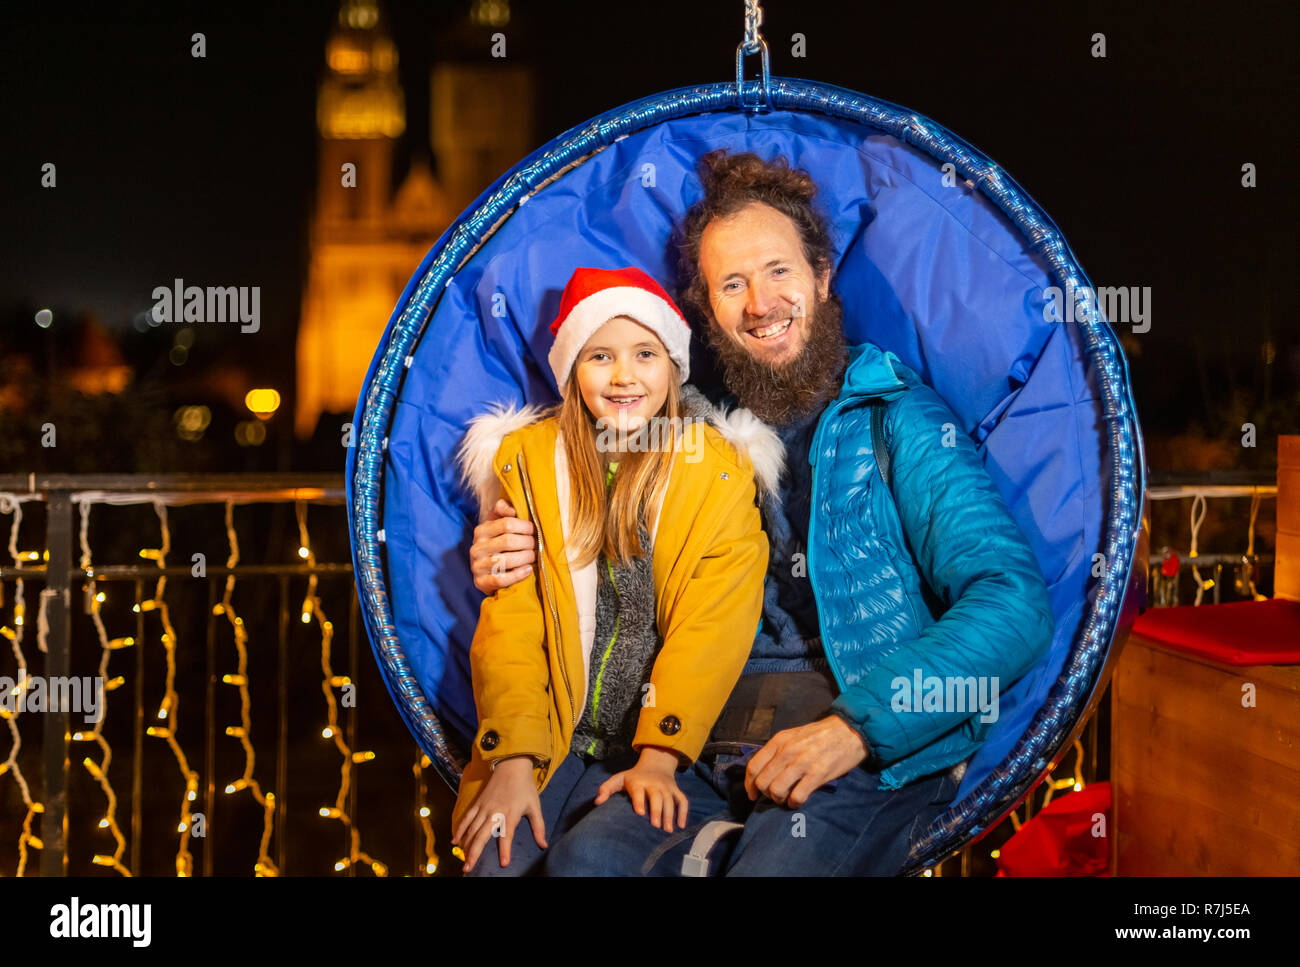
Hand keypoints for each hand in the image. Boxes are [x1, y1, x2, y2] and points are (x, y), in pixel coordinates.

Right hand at [452, 756, 545, 871]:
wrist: (511, 765)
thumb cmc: (525, 788)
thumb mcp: (535, 807)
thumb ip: (538, 827)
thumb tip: (544, 846)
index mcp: (510, 814)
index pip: (507, 835)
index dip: (505, 850)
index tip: (503, 864)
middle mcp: (494, 812)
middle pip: (481, 835)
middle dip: (474, 853)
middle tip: (468, 868)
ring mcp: (484, 807)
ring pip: (472, 829)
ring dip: (466, 846)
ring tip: (463, 861)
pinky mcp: (477, 803)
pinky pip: (466, 818)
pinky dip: (460, 830)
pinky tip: (455, 842)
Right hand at [470, 499, 535, 593]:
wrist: (487, 571)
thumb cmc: (498, 543)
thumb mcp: (498, 524)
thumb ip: (504, 511)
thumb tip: (512, 509)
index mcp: (481, 531)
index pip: (507, 524)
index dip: (525, 526)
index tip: (534, 530)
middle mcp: (476, 548)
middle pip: (508, 541)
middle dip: (528, 543)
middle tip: (537, 544)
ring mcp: (477, 566)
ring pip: (506, 560)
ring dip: (526, 558)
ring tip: (534, 556)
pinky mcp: (480, 582)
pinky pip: (501, 579)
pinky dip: (518, 575)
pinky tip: (528, 570)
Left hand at [594, 746, 687, 832]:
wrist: (655, 764)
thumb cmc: (633, 777)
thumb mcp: (618, 779)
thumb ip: (606, 789)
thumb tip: (597, 802)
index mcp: (638, 781)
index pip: (638, 790)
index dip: (639, 800)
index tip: (640, 813)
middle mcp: (654, 783)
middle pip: (657, 796)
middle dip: (657, 811)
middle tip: (656, 826)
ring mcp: (666, 787)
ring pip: (670, 800)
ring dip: (670, 815)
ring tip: (667, 830)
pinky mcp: (675, 790)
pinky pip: (682, 800)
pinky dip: (684, 812)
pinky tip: (681, 825)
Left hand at [744, 715, 869, 808]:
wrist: (849, 730)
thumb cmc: (820, 735)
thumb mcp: (793, 735)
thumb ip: (778, 750)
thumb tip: (764, 771)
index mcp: (779, 741)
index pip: (753, 766)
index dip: (749, 784)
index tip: (752, 794)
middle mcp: (787, 751)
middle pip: (763, 782)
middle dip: (765, 794)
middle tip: (774, 795)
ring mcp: (802, 763)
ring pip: (776, 791)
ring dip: (779, 799)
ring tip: (786, 798)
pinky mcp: (817, 774)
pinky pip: (797, 796)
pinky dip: (794, 803)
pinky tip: (798, 801)